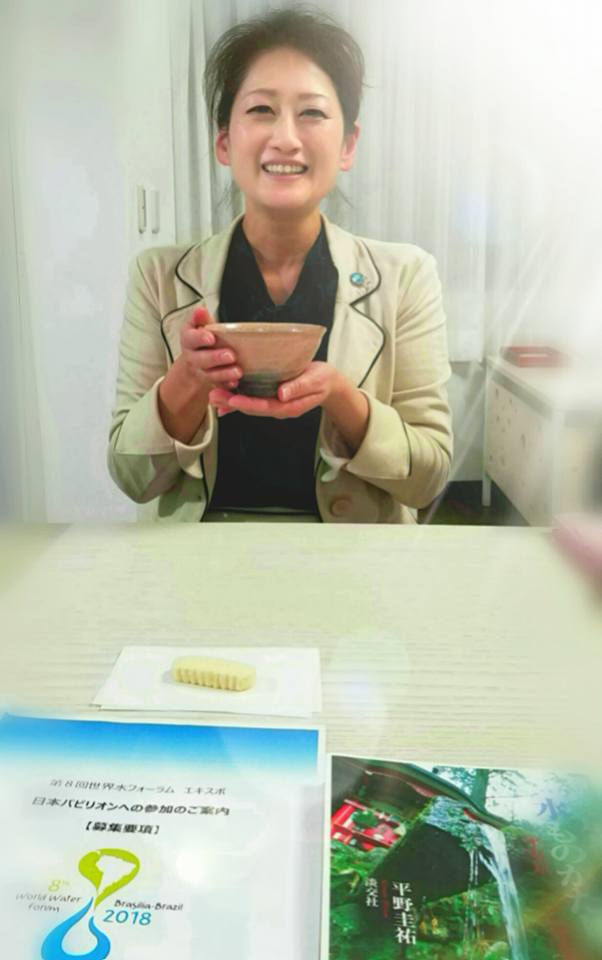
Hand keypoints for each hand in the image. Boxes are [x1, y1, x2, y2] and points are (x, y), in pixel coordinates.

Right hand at [178, 306, 241, 389]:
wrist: (196, 361)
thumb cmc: (202, 340)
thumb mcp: (199, 326)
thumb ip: (201, 319)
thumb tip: (200, 310)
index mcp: (188, 341)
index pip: (191, 339)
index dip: (200, 338)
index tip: (211, 337)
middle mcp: (192, 358)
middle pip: (200, 359)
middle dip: (215, 358)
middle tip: (231, 355)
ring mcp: (200, 372)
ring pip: (210, 375)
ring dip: (224, 374)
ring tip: (238, 371)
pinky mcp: (210, 383)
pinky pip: (218, 386)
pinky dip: (226, 385)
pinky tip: (235, 383)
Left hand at [209, 362, 342, 418]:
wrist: (328, 383)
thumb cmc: (323, 379)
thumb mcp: (315, 381)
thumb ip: (299, 388)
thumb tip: (282, 394)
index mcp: (289, 406)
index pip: (265, 407)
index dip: (248, 404)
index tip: (232, 399)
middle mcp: (279, 408)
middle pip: (253, 408)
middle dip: (232, 403)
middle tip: (213, 396)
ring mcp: (274, 404)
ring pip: (249, 405)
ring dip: (230, 401)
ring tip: (212, 396)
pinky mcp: (271, 397)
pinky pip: (252, 400)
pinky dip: (237, 400)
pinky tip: (222, 401)